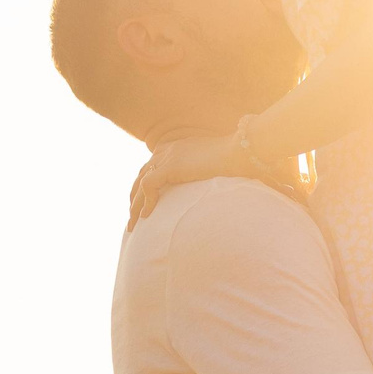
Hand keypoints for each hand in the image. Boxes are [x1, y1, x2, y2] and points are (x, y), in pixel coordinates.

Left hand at [128, 134, 242, 224]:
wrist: (239, 152)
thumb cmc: (234, 160)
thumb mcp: (211, 165)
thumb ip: (200, 172)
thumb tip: (203, 185)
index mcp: (176, 148)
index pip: (151, 167)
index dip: (143, 187)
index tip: (143, 205)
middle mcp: (168, 150)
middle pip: (142, 175)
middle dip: (134, 197)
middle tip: (133, 218)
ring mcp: (168, 157)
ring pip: (141, 183)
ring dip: (135, 205)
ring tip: (133, 224)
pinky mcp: (171, 166)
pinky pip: (148, 186)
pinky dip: (145, 202)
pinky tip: (146, 217)